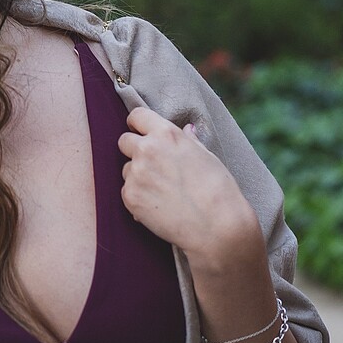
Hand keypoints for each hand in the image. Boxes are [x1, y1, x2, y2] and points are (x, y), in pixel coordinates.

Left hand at [117, 108, 261, 269]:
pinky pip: (127, 191)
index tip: (143, 133)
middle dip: (135, 150)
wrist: (217, 227)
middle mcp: (146, 149)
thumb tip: (186, 129)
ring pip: (126, 169)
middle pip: (124, 141)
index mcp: (166, 134)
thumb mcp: (207, 157)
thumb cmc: (218, 190)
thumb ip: (189, 141)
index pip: (137, 116)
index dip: (139, 125)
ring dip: (137, 176)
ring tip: (163, 191)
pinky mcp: (130, 197)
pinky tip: (159, 206)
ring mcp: (136, 173)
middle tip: (153, 166)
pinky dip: (138, 197)